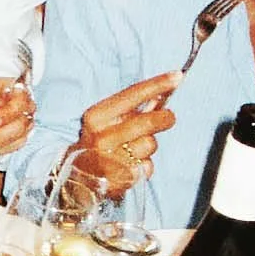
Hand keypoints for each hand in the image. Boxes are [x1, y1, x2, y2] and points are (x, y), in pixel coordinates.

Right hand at [74, 72, 180, 192]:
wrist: (77, 179)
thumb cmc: (97, 143)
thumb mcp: (106, 122)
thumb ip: (131, 108)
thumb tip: (161, 93)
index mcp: (96, 116)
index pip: (132, 95)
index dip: (157, 84)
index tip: (177, 76)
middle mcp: (102, 137)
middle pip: (147, 122)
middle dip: (164, 118)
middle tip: (169, 117)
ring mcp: (112, 159)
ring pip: (150, 144)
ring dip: (148, 146)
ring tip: (134, 149)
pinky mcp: (122, 179)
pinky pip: (148, 166)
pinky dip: (144, 165)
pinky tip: (131, 165)